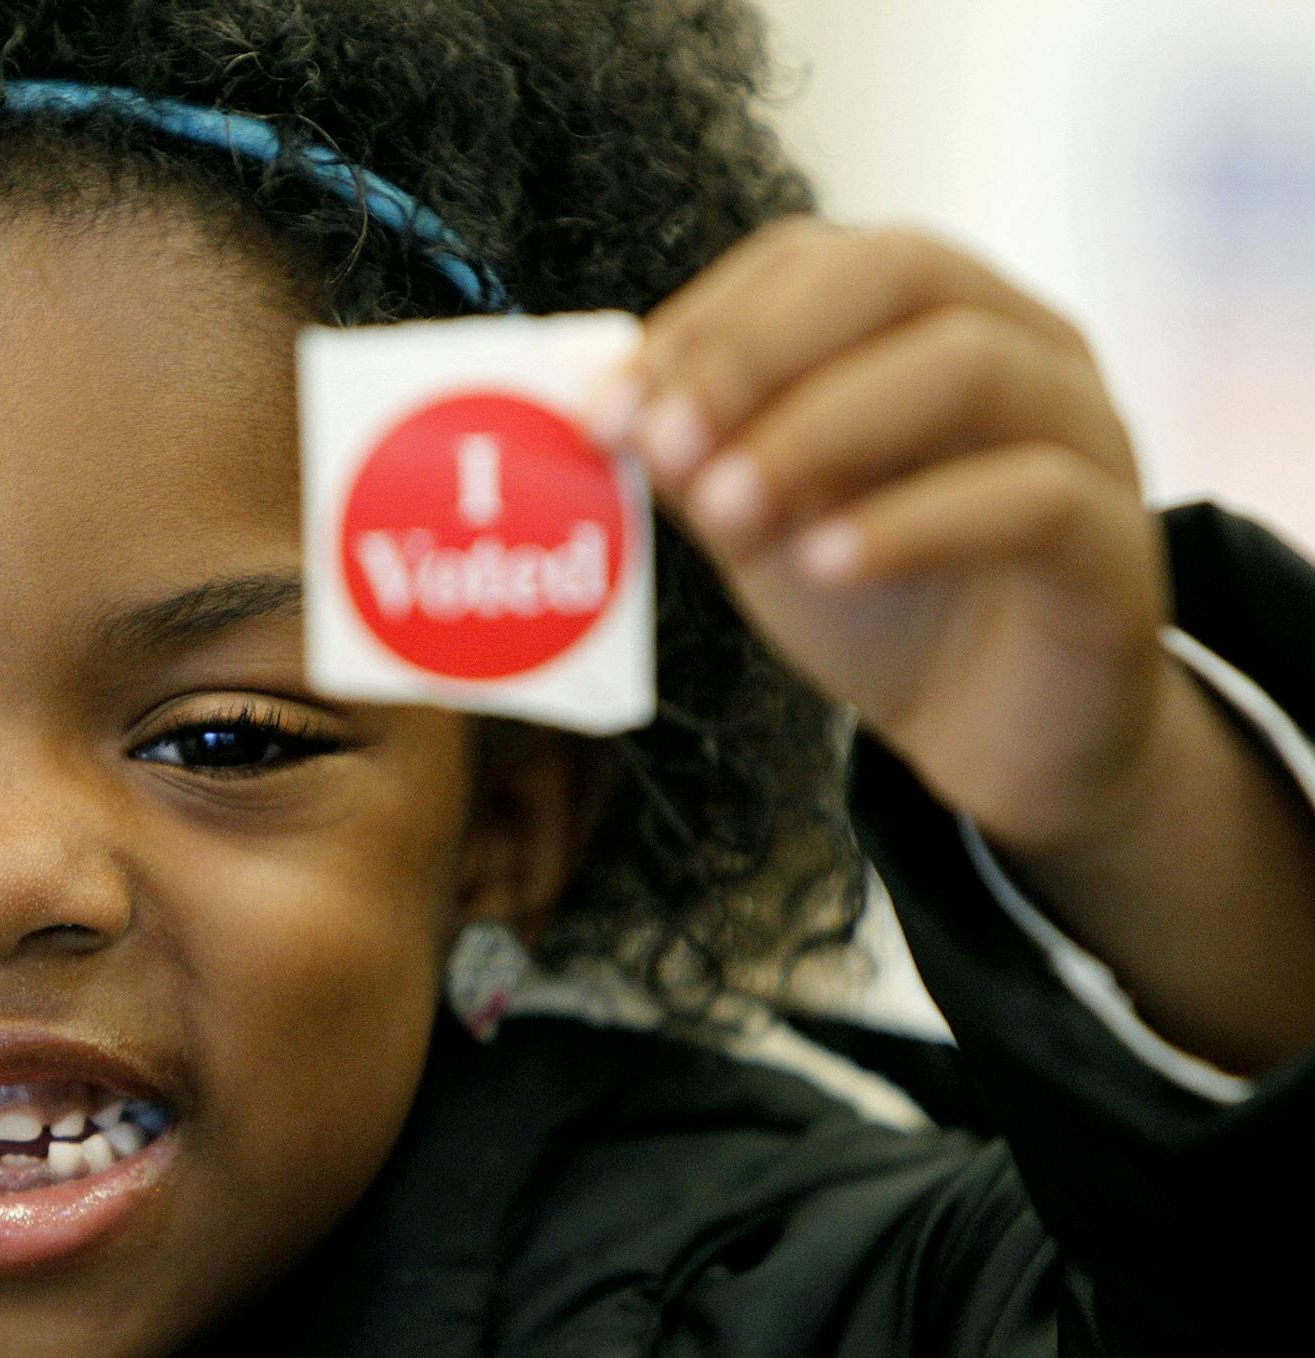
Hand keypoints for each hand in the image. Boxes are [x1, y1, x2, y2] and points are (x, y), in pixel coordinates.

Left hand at [590, 216, 1314, 1073]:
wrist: (992, 734)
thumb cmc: (877, 600)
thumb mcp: (761, 519)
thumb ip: (699, 459)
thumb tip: (611, 416)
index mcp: (927, 315)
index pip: (812, 259)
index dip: (700, 321)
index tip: (604, 411)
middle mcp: (1022, 343)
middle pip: (900, 270)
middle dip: (758, 351)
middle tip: (664, 444)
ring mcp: (1086, 431)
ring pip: (968, 365)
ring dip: (821, 430)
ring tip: (726, 510)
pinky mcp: (1118, 543)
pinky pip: (1030, 496)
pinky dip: (909, 523)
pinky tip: (822, 564)